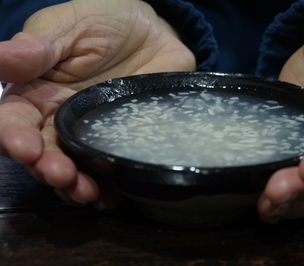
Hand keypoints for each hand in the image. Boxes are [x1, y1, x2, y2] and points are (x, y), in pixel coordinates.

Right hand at [0, 0, 194, 206]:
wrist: (152, 32)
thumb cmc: (105, 22)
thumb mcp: (68, 27)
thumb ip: (36, 49)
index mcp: (38, 94)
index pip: (14, 123)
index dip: (15, 138)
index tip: (25, 147)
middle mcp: (60, 121)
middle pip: (44, 156)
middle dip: (48, 170)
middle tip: (62, 176)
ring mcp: (93, 135)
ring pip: (75, 170)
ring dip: (76, 187)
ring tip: (87, 193)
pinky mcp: (122, 141)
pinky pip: (111, 169)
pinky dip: (109, 187)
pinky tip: (111, 197)